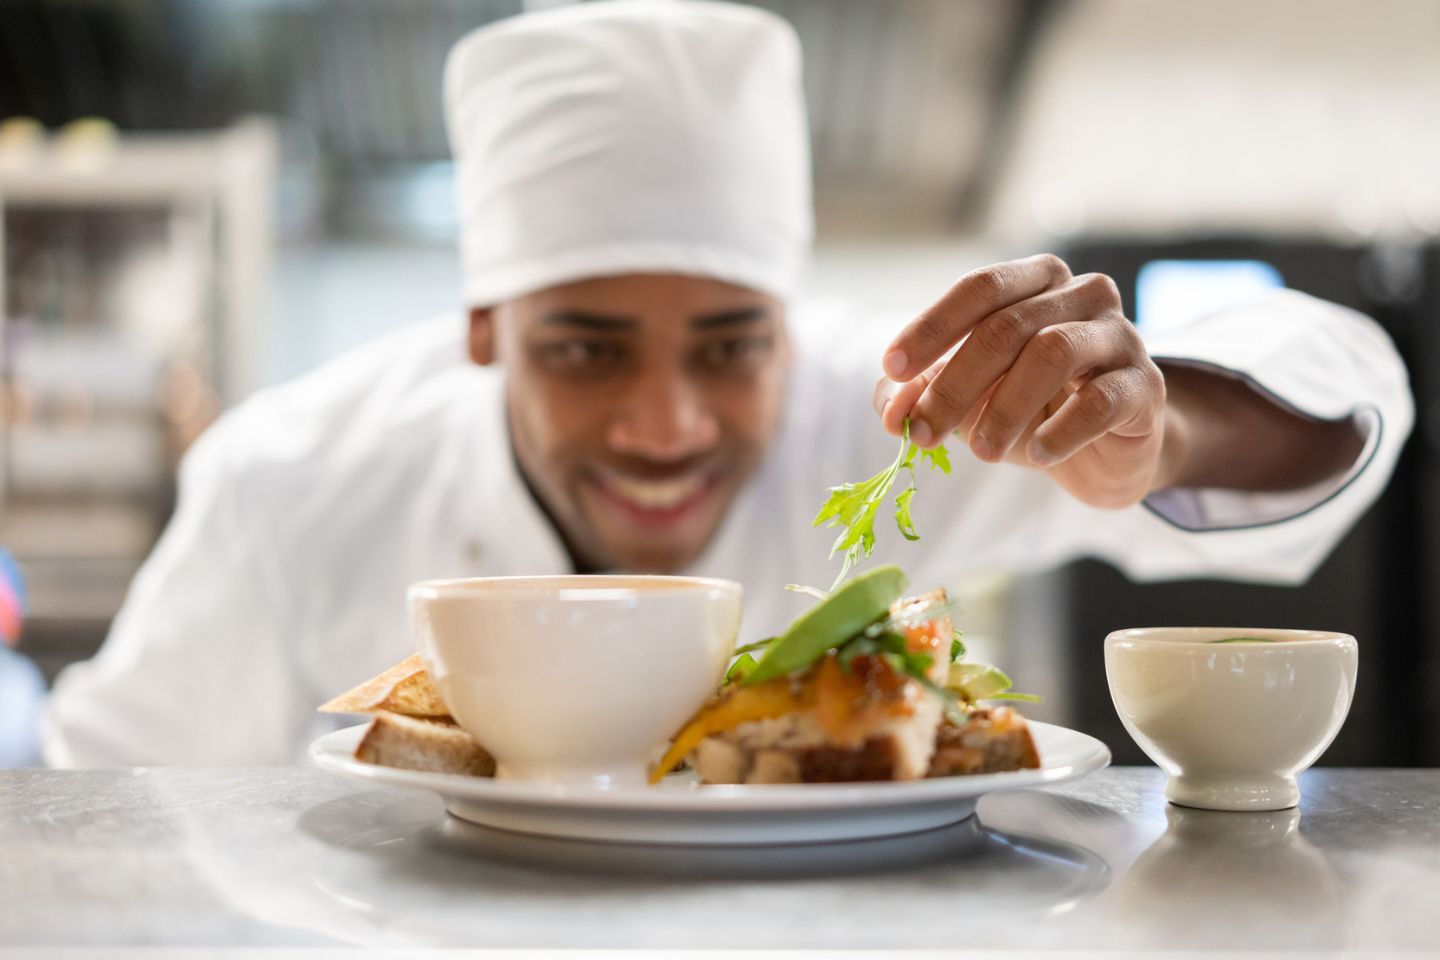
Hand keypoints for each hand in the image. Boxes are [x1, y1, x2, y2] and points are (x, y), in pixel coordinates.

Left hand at [873, 254, 1170, 508]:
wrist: (1108, 452)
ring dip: (1004, 408)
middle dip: (955, 384)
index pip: (979, 288)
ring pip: (1052, 353)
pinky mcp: (1145, 385)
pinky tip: (1039, 454)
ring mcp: (1121, 335)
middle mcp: (1083, 293)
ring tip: (980, 452)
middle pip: (1007, 327)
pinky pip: (1099, 400)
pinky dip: (1060, 430)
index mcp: (1036, 281)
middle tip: (923, 435)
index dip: (932, 326)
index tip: (893, 367)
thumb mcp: (968, 400)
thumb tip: (892, 413)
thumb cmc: (1030, 409)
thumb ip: (923, 396)